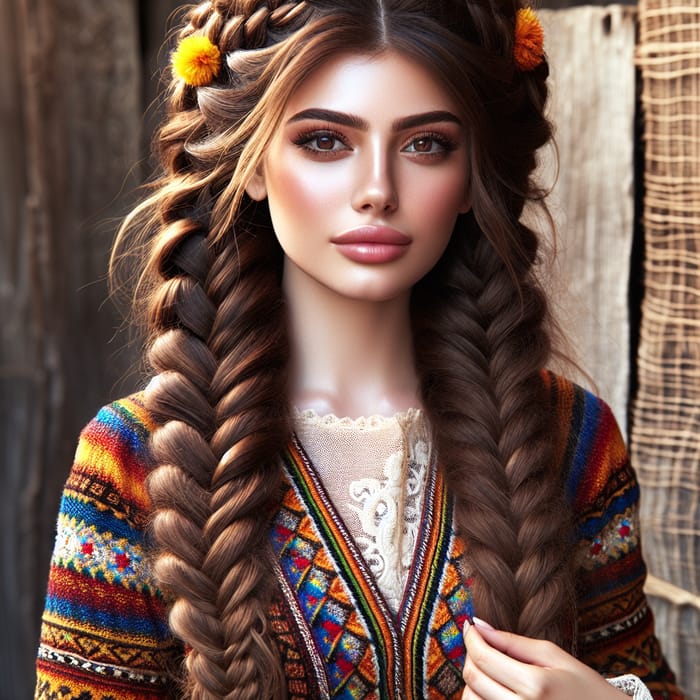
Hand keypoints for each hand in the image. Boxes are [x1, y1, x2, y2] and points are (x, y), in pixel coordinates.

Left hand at [462, 618, 626, 698]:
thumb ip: (512, 641)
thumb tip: (478, 624)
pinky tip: (494, 688)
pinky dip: (481, 699)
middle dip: (471, 656)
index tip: (470, 627)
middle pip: (473, 679)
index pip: (483, 658)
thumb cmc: (585, 688)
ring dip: (474, 681)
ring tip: (491, 669)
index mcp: (535, 686)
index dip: (471, 638)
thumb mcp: (553, 656)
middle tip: (480, 644)